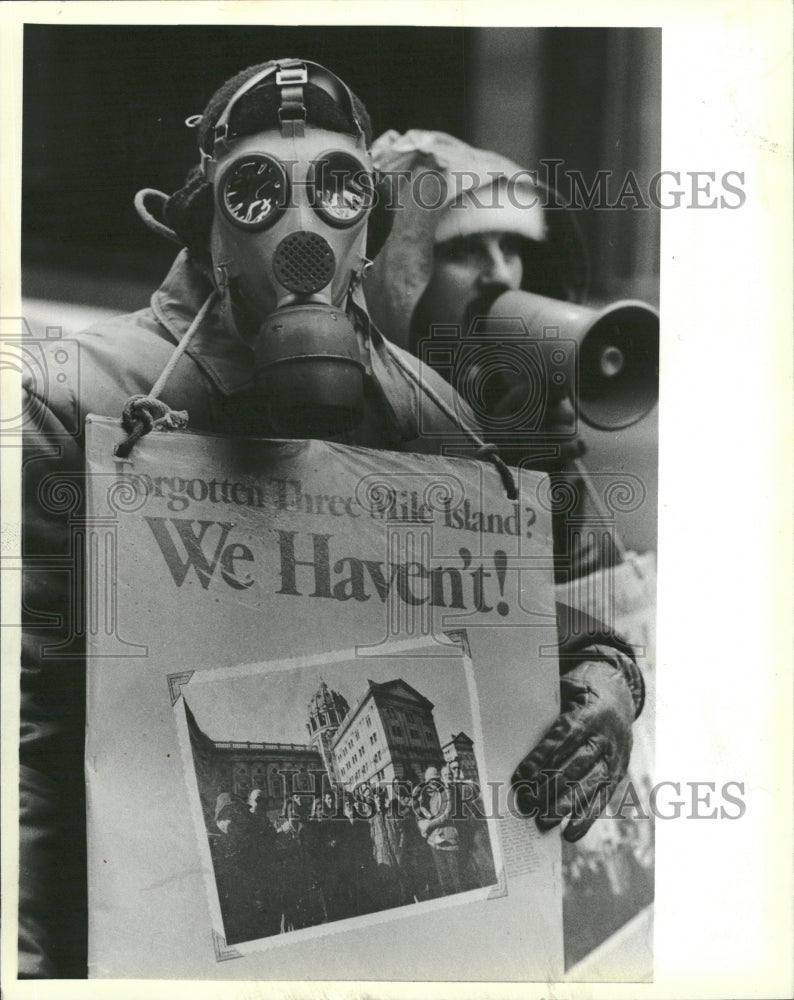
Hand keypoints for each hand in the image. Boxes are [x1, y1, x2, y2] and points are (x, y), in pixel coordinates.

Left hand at [512, 659, 635, 841]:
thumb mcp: (568, 688)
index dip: (543, 756)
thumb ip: (549, 704)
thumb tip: (518, 721)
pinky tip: (570, 834)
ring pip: (589, 786)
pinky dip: (586, 818)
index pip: (564, 737)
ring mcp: (613, 758)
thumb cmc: (582, 694)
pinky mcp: (617, 774)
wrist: (620, 697)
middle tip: (527, 803)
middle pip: (575, 766)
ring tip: (544, 822)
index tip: (522, 775)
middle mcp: (604, 738)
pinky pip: (603, 799)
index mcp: (590, 713)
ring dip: (566, 806)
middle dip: (550, 787)